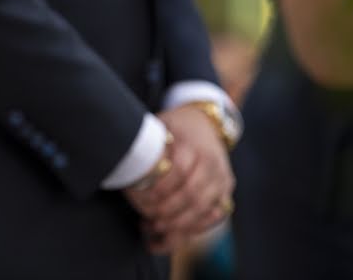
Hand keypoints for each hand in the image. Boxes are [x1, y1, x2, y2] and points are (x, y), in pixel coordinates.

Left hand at [140, 106, 234, 244]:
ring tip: (159, 226)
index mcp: (195, 143)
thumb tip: (126, 166)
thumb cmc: (175, 128)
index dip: (161, 188)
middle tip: (150, 219)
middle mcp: (213, 161)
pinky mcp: (226, 189)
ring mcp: (223, 176)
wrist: (205, 123)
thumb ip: (149, 146)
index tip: (144, 198)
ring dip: (180, 222)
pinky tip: (177, 230)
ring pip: (205, 207)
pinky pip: (215, 213)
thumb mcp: (161, 126)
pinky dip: (195, 225)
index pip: (180, 170)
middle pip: (193, 193)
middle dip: (169, 210)